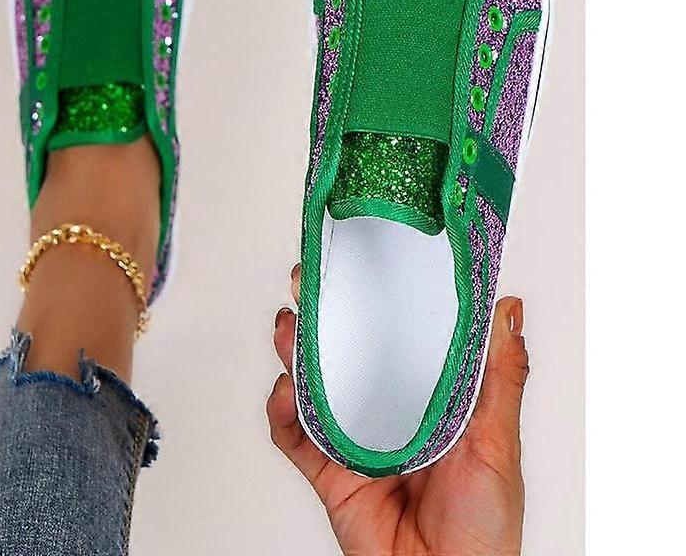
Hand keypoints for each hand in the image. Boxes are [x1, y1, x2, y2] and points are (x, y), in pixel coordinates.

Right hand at [267, 265, 528, 555]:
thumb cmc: (485, 528)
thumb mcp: (499, 441)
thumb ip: (500, 375)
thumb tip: (509, 309)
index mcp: (426, 398)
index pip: (396, 336)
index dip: (376, 299)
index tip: (364, 261)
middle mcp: (387, 411)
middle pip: (346, 352)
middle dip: (323, 315)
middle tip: (310, 282)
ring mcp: (354, 439)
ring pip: (314, 385)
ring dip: (295, 352)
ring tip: (290, 327)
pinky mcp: (329, 472)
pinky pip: (295, 438)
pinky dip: (280, 414)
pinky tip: (284, 392)